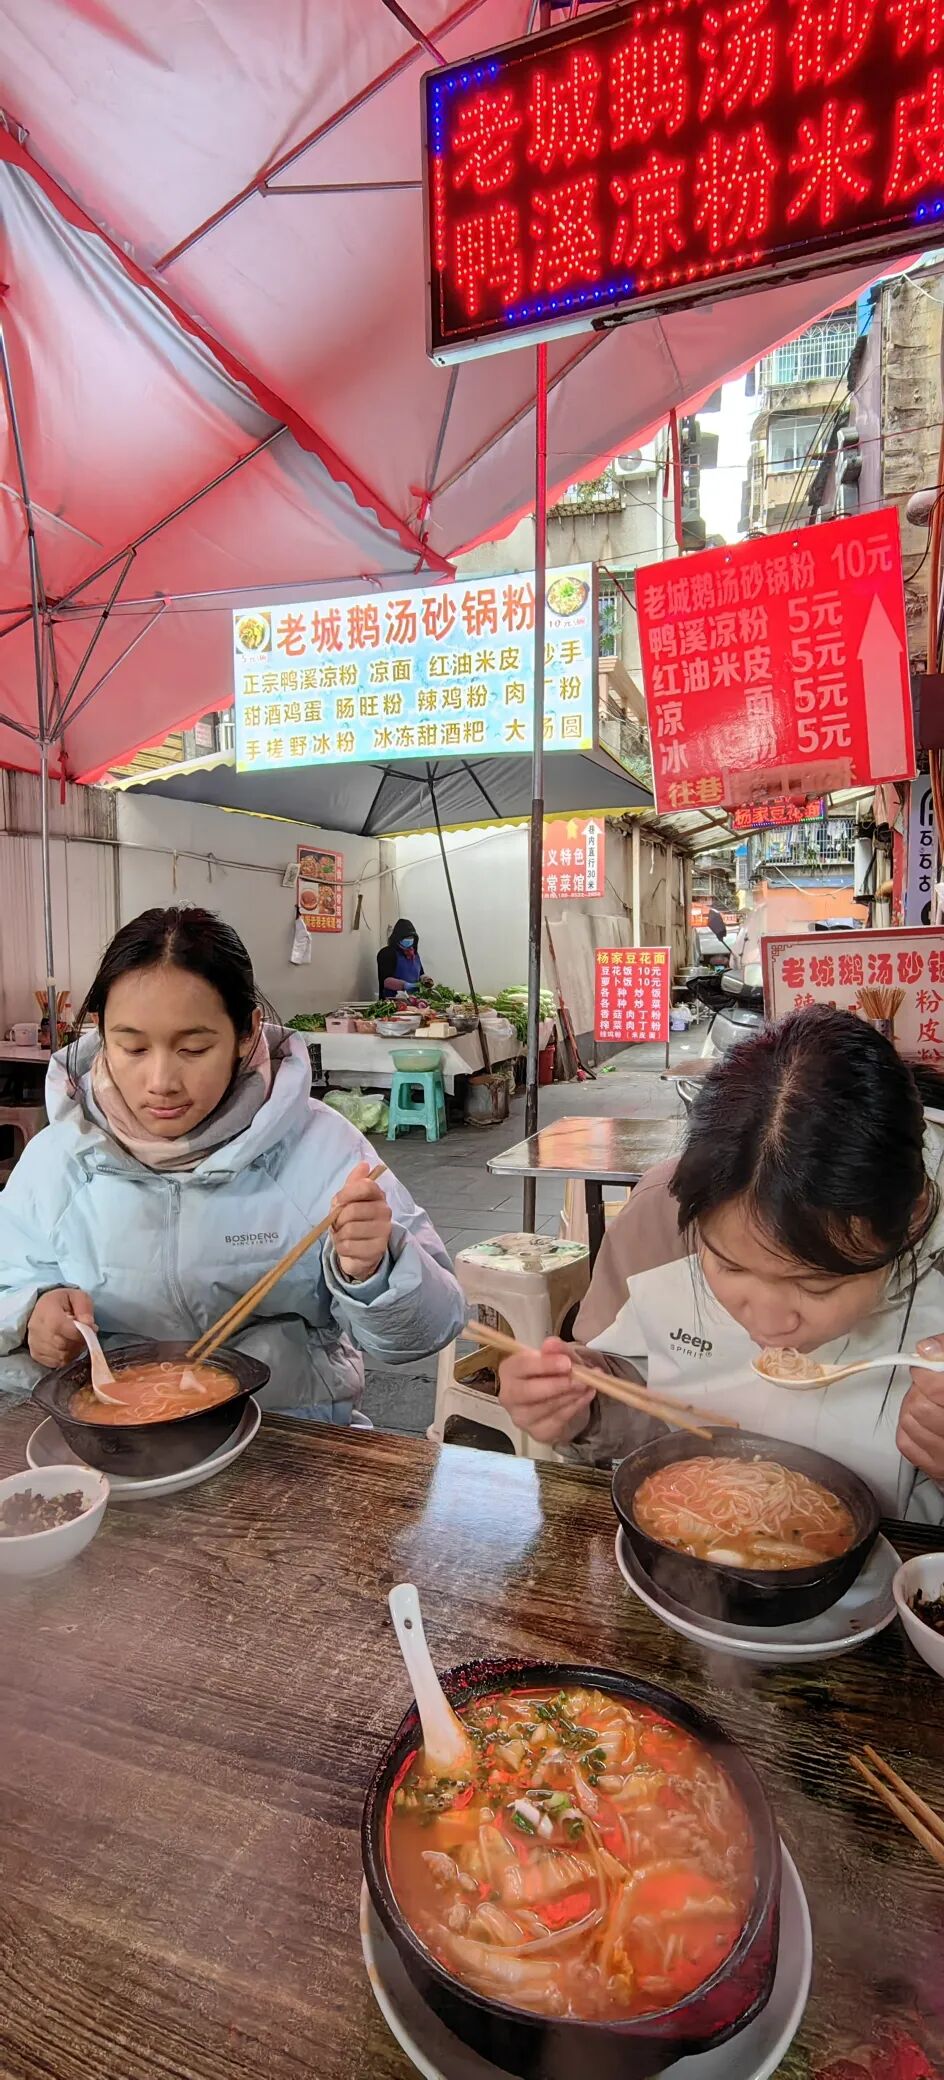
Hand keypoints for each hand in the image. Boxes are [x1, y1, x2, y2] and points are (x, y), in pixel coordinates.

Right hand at [28, 1288, 95, 1367]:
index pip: (62, 1328)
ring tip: (75, 1339)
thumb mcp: (78, 1296)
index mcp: (46, 1310)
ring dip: (74, 1351)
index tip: (91, 1329)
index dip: (80, 1333)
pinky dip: (66, 1358)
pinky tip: (68, 1347)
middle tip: (84, 1335)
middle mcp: (36, 1328)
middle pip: (63, 1345)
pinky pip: (56, 1363)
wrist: (45, 1308)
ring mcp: (34, 1342)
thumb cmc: (64, 1302)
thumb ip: (84, 1308)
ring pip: (61, 1356)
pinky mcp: (36, 1354)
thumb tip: (89, 1325)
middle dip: (79, 1342)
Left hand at [331, 1162, 391, 1282]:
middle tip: (339, 1224)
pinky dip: (341, 1248)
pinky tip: (346, 1247)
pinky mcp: (377, 1250)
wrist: (359, 1250)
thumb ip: (354, 1183)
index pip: (366, 1186)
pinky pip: (348, 1246)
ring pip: (349, 1230)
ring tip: (343, 1236)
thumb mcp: (348, 1200)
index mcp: (378, 1196)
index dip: (347, 1193)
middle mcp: (385, 1212)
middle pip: (353, 1210)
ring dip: (339, 1235)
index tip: (338, 1201)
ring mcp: (383, 1232)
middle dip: (338, 1219)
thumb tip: (364, 1165)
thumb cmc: (352, 1221)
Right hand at [499, 1336, 595, 1445]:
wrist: (562, 1400)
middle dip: (556, 1385)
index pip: (521, 1366)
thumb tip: (552, 1344)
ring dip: (570, 1395)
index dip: (544, 1365)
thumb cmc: (554, 1374)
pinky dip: (575, 1407)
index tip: (566, 1363)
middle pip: (527, 1392)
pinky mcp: (537, 1432)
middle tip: (579, 1378)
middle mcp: (509, 1395)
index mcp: (510, 1370)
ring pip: (545, 1408)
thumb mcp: (560, 1357)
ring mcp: (521, 1417)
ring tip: (587, 1385)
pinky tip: (586, 1396)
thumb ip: (557, 1349)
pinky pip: (557, 1420)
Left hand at [898, 1337, 943, 1484]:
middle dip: (919, 1391)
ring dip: (912, 1408)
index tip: (924, 1369)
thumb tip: (925, 1349)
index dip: (924, 1374)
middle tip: (929, 1388)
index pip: (935, 1390)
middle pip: (918, 1406)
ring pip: (908, 1423)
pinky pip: (905, 1443)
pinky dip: (908, 1428)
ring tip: (928, 1403)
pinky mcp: (935, 1468)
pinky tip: (923, 1422)